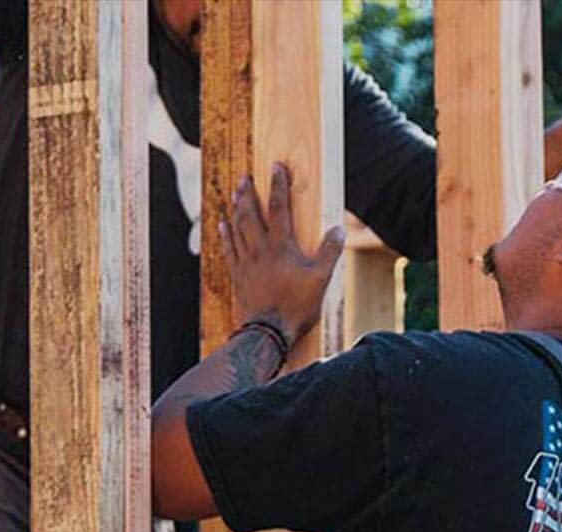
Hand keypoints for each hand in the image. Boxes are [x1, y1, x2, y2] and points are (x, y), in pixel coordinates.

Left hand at [220, 163, 344, 349]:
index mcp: (281, 246)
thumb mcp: (320, 280)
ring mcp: (246, 263)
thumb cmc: (295, 307)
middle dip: (249, 193)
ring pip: (237, 228)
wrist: (267, 333)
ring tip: (235, 193)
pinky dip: (225, 235)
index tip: (277, 167)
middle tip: (246, 177)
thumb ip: (329, 252)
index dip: (278, 185)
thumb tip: (338, 229)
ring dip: (236, 208)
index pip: (279, 208)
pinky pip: (229, 249)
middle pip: (251, 214)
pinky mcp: (238, 276)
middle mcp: (260, 250)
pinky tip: (222, 224)